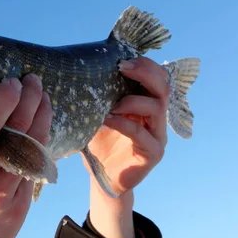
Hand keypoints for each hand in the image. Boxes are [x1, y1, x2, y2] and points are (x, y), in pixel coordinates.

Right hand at [0, 74, 52, 237]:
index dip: (2, 99)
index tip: (13, 81)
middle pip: (15, 131)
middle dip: (29, 101)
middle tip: (34, 81)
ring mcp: (3, 194)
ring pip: (32, 149)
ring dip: (41, 120)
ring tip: (44, 100)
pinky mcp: (18, 208)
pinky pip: (34, 170)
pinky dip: (39, 146)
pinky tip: (40, 131)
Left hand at [84, 57, 169, 237]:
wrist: (102, 177)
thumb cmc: (99, 142)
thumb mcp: (98, 113)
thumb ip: (98, 94)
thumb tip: (74, 68)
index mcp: (146, 103)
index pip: (157, 76)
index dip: (144, 65)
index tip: (121, 60)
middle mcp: (156, 117)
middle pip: (163, 87)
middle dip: (145, 72)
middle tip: (122, 69)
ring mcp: (157, 135)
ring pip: (156, 108)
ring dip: (132, 100)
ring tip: (111, 104)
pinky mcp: (153, 153)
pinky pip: (142, 134)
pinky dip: (124, 124)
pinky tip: (107, 120)